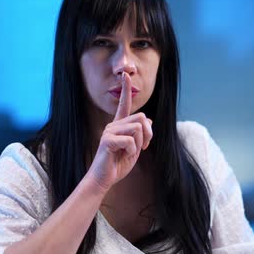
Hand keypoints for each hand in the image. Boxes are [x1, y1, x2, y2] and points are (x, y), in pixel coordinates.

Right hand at [85, 72, 152, 191]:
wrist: (104, 178)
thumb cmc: (118, 163)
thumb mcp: (135, 147)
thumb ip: (141, 134)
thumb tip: (147, 119)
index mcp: (119, 125)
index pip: (124, 104)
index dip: (125, 89)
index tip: (125, 75)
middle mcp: (113, 125)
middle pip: (141, 117)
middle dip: (149, 134)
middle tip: (144, 146)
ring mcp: (109, 131)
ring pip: (138, 128)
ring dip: (140, 143)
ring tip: (131, 152)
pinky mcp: (107, 140)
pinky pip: (130, 141)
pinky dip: (132, 150)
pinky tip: (123, 155)